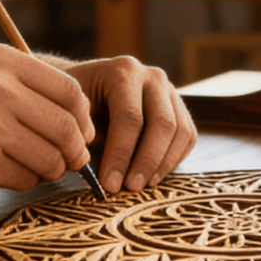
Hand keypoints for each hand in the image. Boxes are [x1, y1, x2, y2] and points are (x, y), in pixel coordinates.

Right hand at [0, 44, 95, 197]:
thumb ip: (19, 88)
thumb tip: (77, 120)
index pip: (70, 91)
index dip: (82, 119)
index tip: (78, 134)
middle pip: (69, 127)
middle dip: (74, 151)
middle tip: (66, 162)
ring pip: (51, 158)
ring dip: (47, 170)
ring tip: (27, 167)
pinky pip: (24, 179)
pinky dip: (20, 182)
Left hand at [64, 57, 196, 193]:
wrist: (89, 86)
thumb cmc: (77, 105)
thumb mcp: (73, 115)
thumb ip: (84, 137)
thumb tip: (100, 173)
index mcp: (122, 72)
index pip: (129, 117)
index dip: (120, 155)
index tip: (109, 185)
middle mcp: (151, 76)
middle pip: (162, 123)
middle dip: (146, 162)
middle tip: (130, 188)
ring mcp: (170, 90)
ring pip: (181, 131)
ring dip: (162, 165)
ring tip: (141, 185)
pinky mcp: (179, 107)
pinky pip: (188, 137)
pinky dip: (174, 160)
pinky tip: (153, 176)